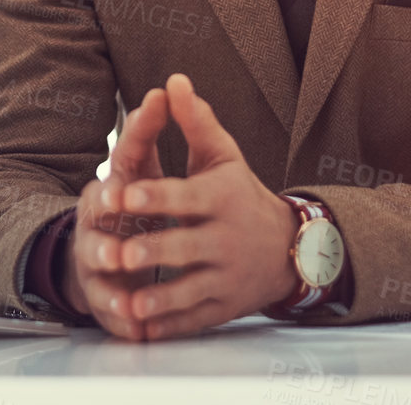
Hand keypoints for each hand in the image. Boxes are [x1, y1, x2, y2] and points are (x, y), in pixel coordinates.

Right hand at [61, 87, 172, 338]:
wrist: (111, 247)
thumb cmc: (135, 202)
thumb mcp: (144, 166)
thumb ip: (153, 131)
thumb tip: (171, 85)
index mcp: (109, 191)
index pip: (111, 178)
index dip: (113, 185)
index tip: (119, 190)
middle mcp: (96, 225)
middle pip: (93, 232)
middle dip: (103, 241)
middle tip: (118, 248)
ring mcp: (95, 261)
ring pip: (96, 271)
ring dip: (107, 280)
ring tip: (124, 289)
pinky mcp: (103, 295)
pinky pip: (108, 309)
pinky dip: (119, 318)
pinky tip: (133, 327)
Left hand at [115, 73, 300, 339]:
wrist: (291, 249)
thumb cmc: (243, 195)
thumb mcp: (224, 156)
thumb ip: (196, 121)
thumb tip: (173, 80)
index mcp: (221, 197)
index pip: (184, 196)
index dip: (153, 195)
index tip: (122, 192)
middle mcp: (225, 238)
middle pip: (185, 246)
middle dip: (151, 250)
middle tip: (119, 254)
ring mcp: (226, 275)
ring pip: (189, 288)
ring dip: (159, 298)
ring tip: (129, 304)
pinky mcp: (224, 306)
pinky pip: (196, 318)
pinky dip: (171, 326)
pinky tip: (145, 330)